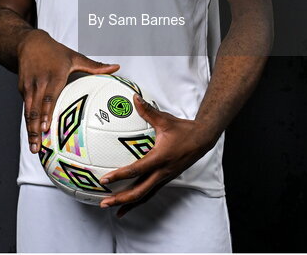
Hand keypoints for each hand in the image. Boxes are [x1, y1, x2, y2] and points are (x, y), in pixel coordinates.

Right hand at [17, 29, 118, 153]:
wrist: (29, 43)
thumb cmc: (55, 52)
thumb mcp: (75, 56)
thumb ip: (95, 66)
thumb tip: (117, 67)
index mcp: (54, 75)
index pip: (49, 97)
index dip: (47, 113)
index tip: (46, 128)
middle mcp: (39, 82)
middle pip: (36, 109)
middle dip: (36, 130)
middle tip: (37, 147)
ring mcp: (28, 87)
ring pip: (28, 112)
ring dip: (30, 131)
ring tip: (34, 148)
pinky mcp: (22, 89)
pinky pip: (26, 108)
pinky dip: (28, 123)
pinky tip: (32, 137)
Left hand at [98, 94, 218, 217]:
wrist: (202, 140)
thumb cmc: (183, 130)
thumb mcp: (165, 120)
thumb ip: (148, 111)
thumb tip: (134, 98)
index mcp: (160, 158)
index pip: (137, 170)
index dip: (120, 176)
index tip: (105, 180)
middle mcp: (162, 172)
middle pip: (139, 191)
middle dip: (121, 198)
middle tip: (104, 202)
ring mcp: (165, 178)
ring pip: (145, 196)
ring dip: (128, 203)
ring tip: (112, 209)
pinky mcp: (166, 179)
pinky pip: (150, 193)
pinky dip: (138, 200)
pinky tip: (128, 204)